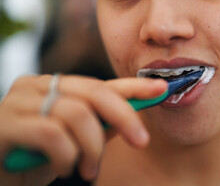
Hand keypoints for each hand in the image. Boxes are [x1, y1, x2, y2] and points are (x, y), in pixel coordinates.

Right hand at [0, 75, 166, 184]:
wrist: (0, 176)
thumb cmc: (36, 159)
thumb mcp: (74, 142)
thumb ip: (98, 125)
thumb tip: (129, 116)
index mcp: (56, 87)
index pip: (102, 83)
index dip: (134, 86)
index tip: (162, 89)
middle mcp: (37, 86)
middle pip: (94, 92)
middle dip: (125, 116)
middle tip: (141, 141)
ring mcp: (19, 101)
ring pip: (77, 113)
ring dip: (92, 147)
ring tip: (89, 169)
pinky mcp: (5, 123)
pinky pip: (53, 134)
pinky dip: (67, 155)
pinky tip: (64, 167)